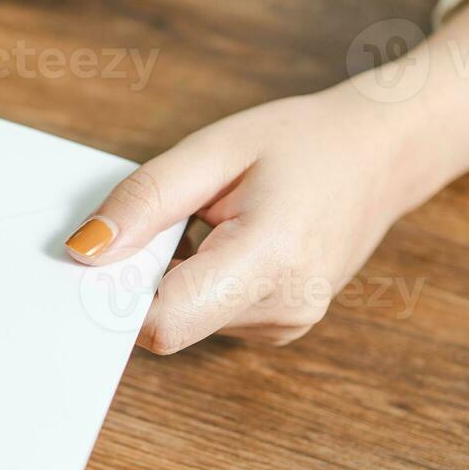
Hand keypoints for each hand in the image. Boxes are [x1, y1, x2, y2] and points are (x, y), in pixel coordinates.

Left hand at [64, 87, 411, 351]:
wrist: (384, 153)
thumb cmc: (304, 142)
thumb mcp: (215, 148)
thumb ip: (145, 201)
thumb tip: (84, 251)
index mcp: (269, 259)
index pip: (163, 323)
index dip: (119, 297)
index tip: (107, 256)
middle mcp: (284, 307)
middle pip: (169, 325)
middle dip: (147, 278)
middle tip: (173, 218)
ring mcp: (286, 324)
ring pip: (188, 322)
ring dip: (177, 278)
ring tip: (215, 223)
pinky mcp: (282, 327)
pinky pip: (212, 317)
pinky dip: (201, 283)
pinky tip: (230, 242)